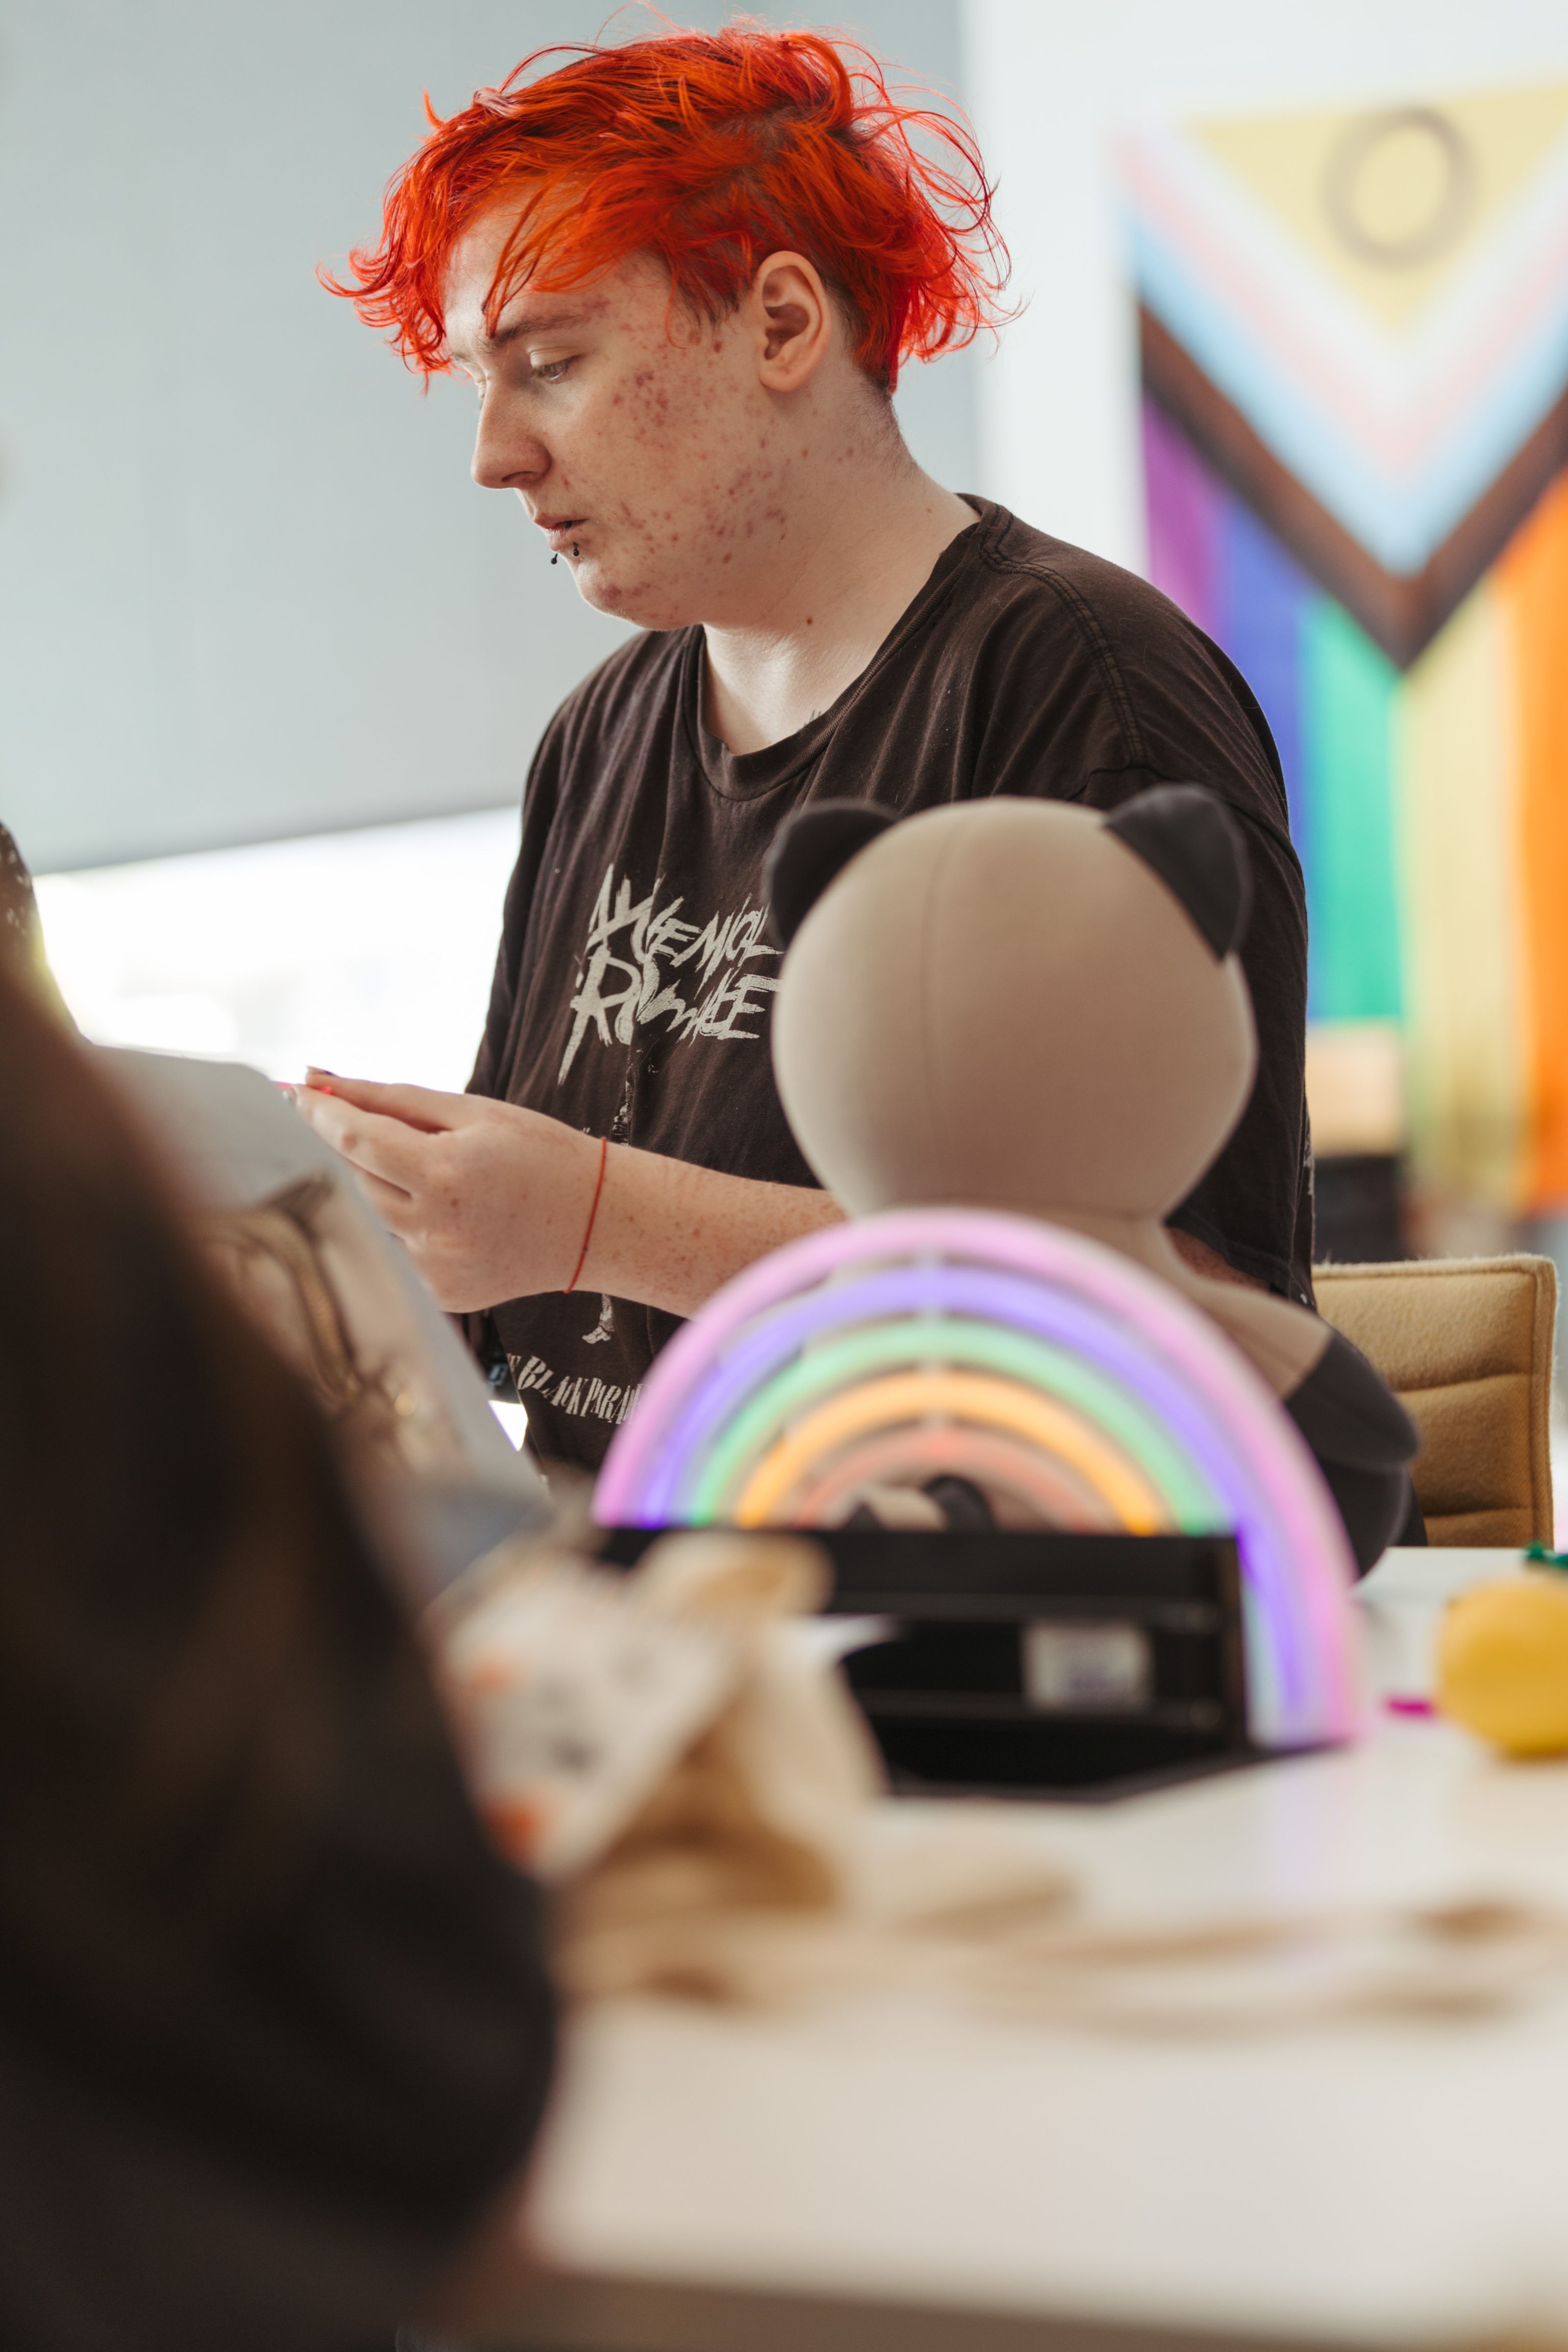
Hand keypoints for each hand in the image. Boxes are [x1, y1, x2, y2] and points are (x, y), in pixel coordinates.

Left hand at [294, 1073, 600, 1312]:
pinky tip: (444, 1211)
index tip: (291, 1091)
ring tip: (424, 1167)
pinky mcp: (441, 1294)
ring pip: (369, 1215)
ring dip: (373, 1184)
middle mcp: (434, 1229)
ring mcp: (436, 1269)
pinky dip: (402, 1222)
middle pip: (352, 1178)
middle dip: (343, 1144)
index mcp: (445, 1174)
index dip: (317, 1113)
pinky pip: (396, 1249)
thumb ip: (392, 1098)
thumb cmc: (540, 1155)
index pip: (353, 1140)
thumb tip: (319, 1080)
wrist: (599, 1225)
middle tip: (347, 1117)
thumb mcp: (473, 1111)